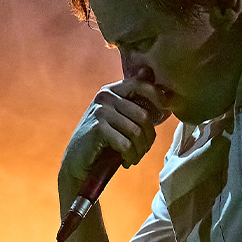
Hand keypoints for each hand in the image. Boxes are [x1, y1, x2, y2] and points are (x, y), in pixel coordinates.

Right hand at [59, 77, 168, 192]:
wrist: (77, 163)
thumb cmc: (104, 142)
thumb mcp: (122, 119)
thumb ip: (137, 101)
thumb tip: (156, 78)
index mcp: (112, 90)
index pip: (142, 85)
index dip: (158, 99)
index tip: (163, 116)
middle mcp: (105, 96)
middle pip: (144, 115)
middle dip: (149, 137)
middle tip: (143, 150)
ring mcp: (100, 111)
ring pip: (136, 131)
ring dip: (140, 150)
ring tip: (134, 157)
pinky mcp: (97, 129)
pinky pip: (126, 144)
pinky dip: (130, 156)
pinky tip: (126, 161)